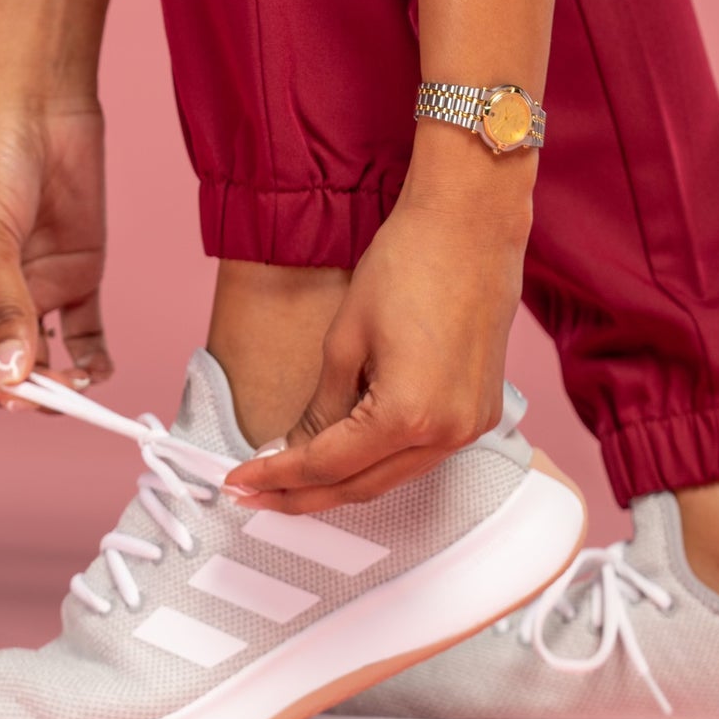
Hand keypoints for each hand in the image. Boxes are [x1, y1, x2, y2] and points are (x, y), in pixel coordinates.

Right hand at [0, 94, 112, 408]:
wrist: (41, 101)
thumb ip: (5, 307)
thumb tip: (11, 376)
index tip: (13, 397)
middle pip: (1, 362)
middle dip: (24, 386)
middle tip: (55, 401)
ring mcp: (30, 288)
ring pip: (44, 355)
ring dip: (59, 379)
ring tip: (79, 389)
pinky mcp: (74, 276)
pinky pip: (83, 333)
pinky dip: (92, 357)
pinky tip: (101, 371)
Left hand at [225, 158, 530, 510]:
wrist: (470, 224)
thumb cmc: (408, 264)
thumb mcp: (346, 338)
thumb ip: (321, 406)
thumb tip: (297, 447)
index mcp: (408, 416)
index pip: (326, 465)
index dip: (277, 477)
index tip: (238, 482)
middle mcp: (446, 434)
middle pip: (360, 487)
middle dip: (302, 494)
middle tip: (253, 493)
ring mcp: (470, 427)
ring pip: (391, 477)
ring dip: (339, 482)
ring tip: (287, 478)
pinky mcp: (479, 413)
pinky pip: (419, 455)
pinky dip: (378, 459)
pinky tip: (342, 451)